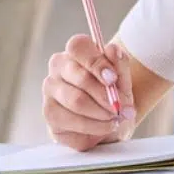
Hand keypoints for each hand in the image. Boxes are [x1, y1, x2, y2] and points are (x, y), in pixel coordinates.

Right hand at [42, 34, 137, 151]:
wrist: (111, 122)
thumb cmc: (115, 95)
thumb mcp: (124, 80)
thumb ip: (120, 64)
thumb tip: (113, 50)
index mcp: (75, 52)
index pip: (78, 46)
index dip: (96, 62)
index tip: (113, 79)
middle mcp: (58, 68)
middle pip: (80, 77)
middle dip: (105, 95)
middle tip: (119, 106)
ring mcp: (50, 91)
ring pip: (76, 101)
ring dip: (101, 112)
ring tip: (115, 117)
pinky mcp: (50, 115)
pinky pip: (73, 121)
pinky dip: (95, 126)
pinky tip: (106, 126)